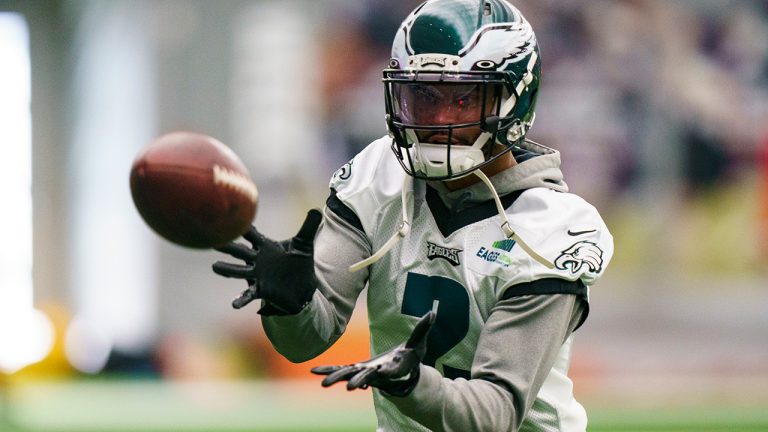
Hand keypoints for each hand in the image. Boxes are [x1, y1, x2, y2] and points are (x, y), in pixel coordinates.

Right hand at [212, 209, 321, 313]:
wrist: (302, 287)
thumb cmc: (299, 263)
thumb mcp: (305, 244)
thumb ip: (309, 227)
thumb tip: (317, 210)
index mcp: (266, 246)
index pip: (251, 234)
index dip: (242, 226)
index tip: (230, 217)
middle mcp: (257, 259)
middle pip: (239, 251)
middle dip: (227, 246)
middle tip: (212, 240)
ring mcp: (257, 275)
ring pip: (238, 271)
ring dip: (227, 269)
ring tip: (215, 267)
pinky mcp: (261, 289)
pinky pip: (248, 294)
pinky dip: (241, 299)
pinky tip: (234, 304)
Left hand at [311, 311, 434, 395]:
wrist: (402, 371)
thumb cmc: (410, 358)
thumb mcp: (418, 344)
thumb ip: (422, 329)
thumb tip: (433, 312)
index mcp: (390, 369)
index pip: (382, 372)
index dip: (374, 376)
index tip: (366, 381)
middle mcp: (374, 374)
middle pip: (363, 378)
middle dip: (354, 381)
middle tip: (346, 388)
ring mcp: (363, 373)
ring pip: (348, 376)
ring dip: (336, 378)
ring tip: (323, 383)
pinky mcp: (356, 370)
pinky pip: (340, 370)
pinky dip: (329, 370)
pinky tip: (315, 370)